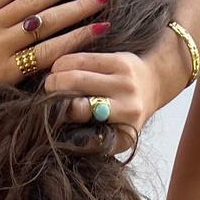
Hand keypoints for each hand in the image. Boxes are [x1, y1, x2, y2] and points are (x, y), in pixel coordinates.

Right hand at [42, 50, 164, 134]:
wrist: (153, 86)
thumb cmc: (128, 116)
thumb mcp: (117, 138)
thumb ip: (95, 142)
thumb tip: (63, 137)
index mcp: (125, 123)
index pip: (81, 111)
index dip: (60, 110)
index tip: (52, 111)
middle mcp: (127, 99)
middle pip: (75, 85)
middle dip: (53, 88)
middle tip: (46, 92)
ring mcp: (124, 77)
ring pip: (75, 69)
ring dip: (56, 73)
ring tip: (51, 80)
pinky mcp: (120, 60)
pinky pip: (83, 57)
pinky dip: (65, 62)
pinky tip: (59, 68)